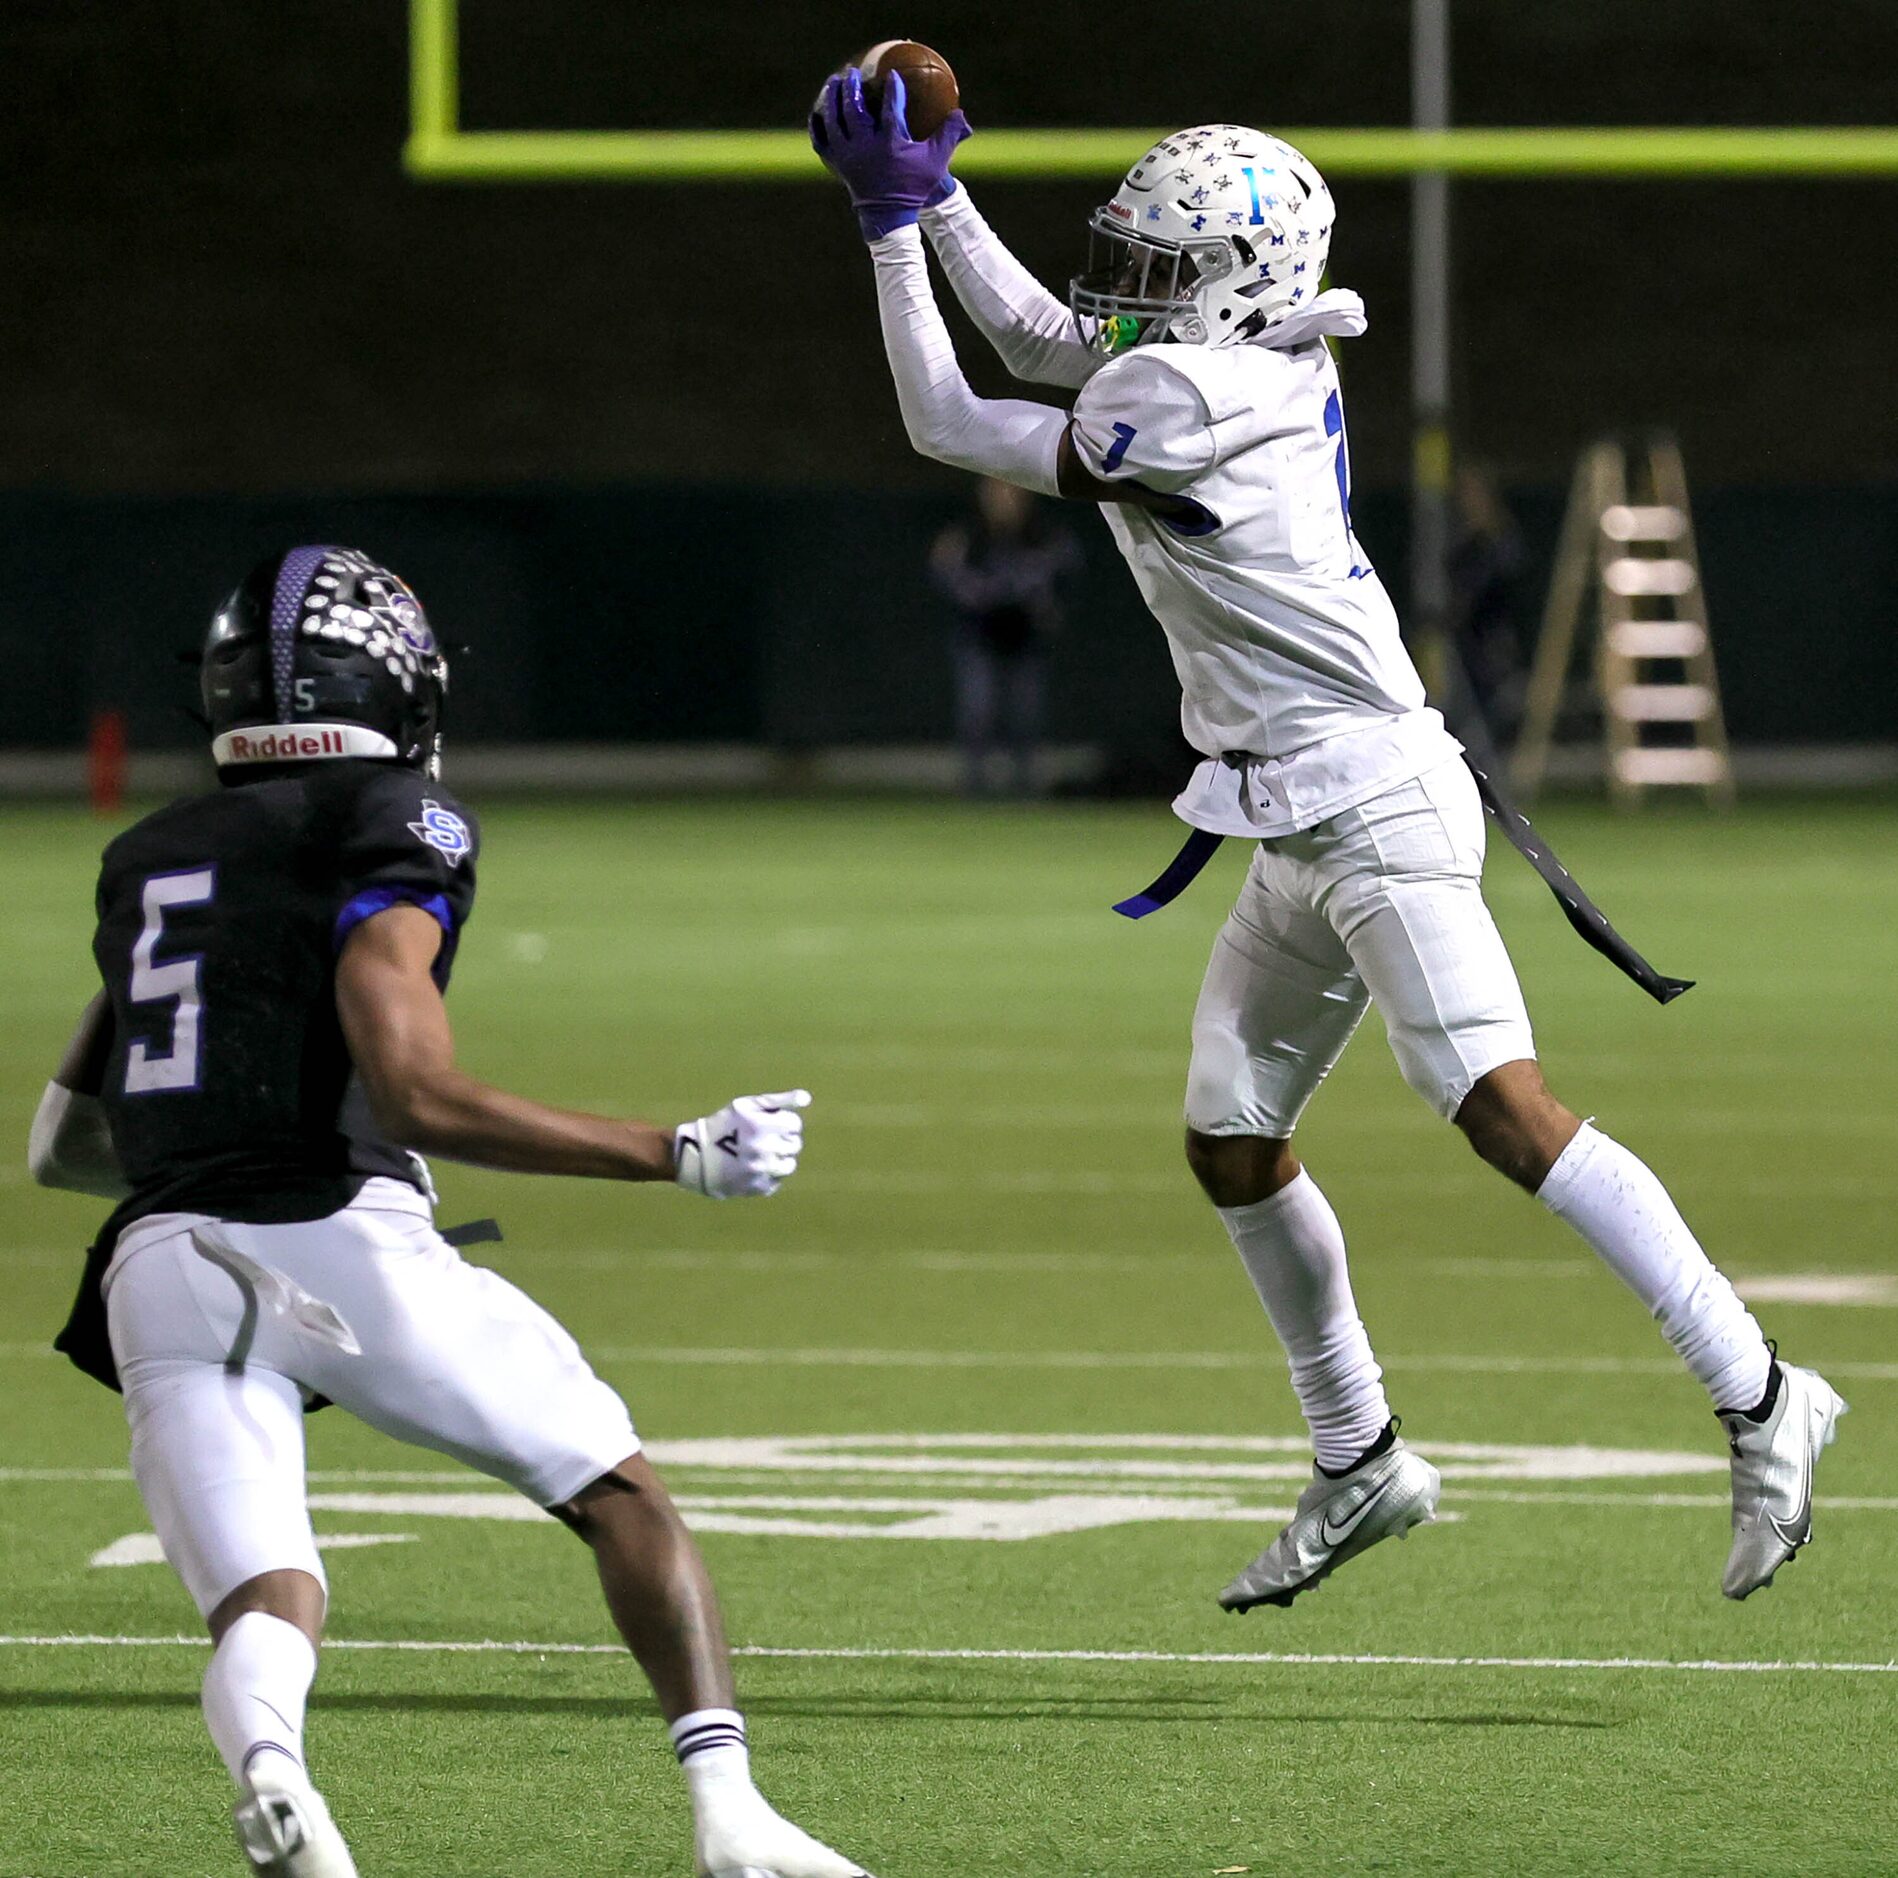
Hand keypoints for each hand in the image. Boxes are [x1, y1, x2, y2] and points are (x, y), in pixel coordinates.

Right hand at [673, 1090, 810, 1198]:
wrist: (695, 1157)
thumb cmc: (723, 1125)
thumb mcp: (746, 1106)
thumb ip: (778, 1100)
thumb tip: (806, 1098)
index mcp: (761, 1126)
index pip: (794, 1123)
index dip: (782, 1121)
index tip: (769, 1123)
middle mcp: (764, 1149)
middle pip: (795, 1143)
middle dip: (782, 1139)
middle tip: (763, 1139)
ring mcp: (762, 1171)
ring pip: (789, 1164)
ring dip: (779, 1158)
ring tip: (761, 1154)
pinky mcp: (758, 1187)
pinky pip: (777, 1180)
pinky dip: (769, 1174)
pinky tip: (754, 1167)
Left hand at [809, 66, 970, 240]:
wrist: (889, 217)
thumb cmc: (913, 187)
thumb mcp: (936, 162)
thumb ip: (949, 135)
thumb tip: (961, 113)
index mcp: (890, 143)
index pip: (889, 107)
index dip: (892, 88)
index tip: (891, 75)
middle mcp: (865, 147)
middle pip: (853, 108)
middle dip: (852, 86)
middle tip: (853, 72)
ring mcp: (848, 156)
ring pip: (834, 120)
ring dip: (833, 98)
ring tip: (835, 82)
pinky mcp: (837, 164)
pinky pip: (821, 140)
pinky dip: (818, 124)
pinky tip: (819, 110)